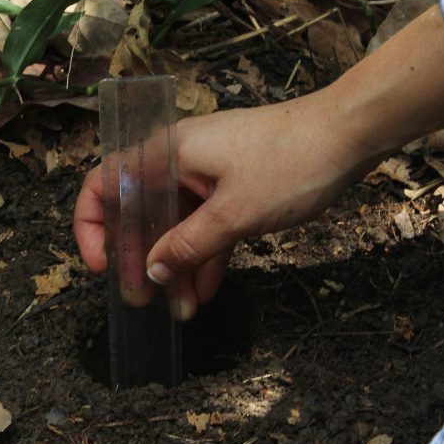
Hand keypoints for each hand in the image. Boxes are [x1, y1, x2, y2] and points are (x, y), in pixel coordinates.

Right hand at [74, 88, 380, 320]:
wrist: (350, 135)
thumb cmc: (292, 161)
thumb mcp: (234, 214)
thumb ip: (188, 246)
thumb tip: (152, 272)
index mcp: (167, 153)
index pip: (104, 184)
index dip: (93, 227)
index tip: (103, 267)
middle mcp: (180, 159)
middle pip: (141, 212)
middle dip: (141, 259)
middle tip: (143, 301)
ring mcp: (209, 171)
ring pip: (177, 223)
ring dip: (176, 264)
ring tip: (182, 309)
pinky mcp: (235, 184)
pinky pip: (207, 223)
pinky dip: (205, 253)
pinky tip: (206, 289)